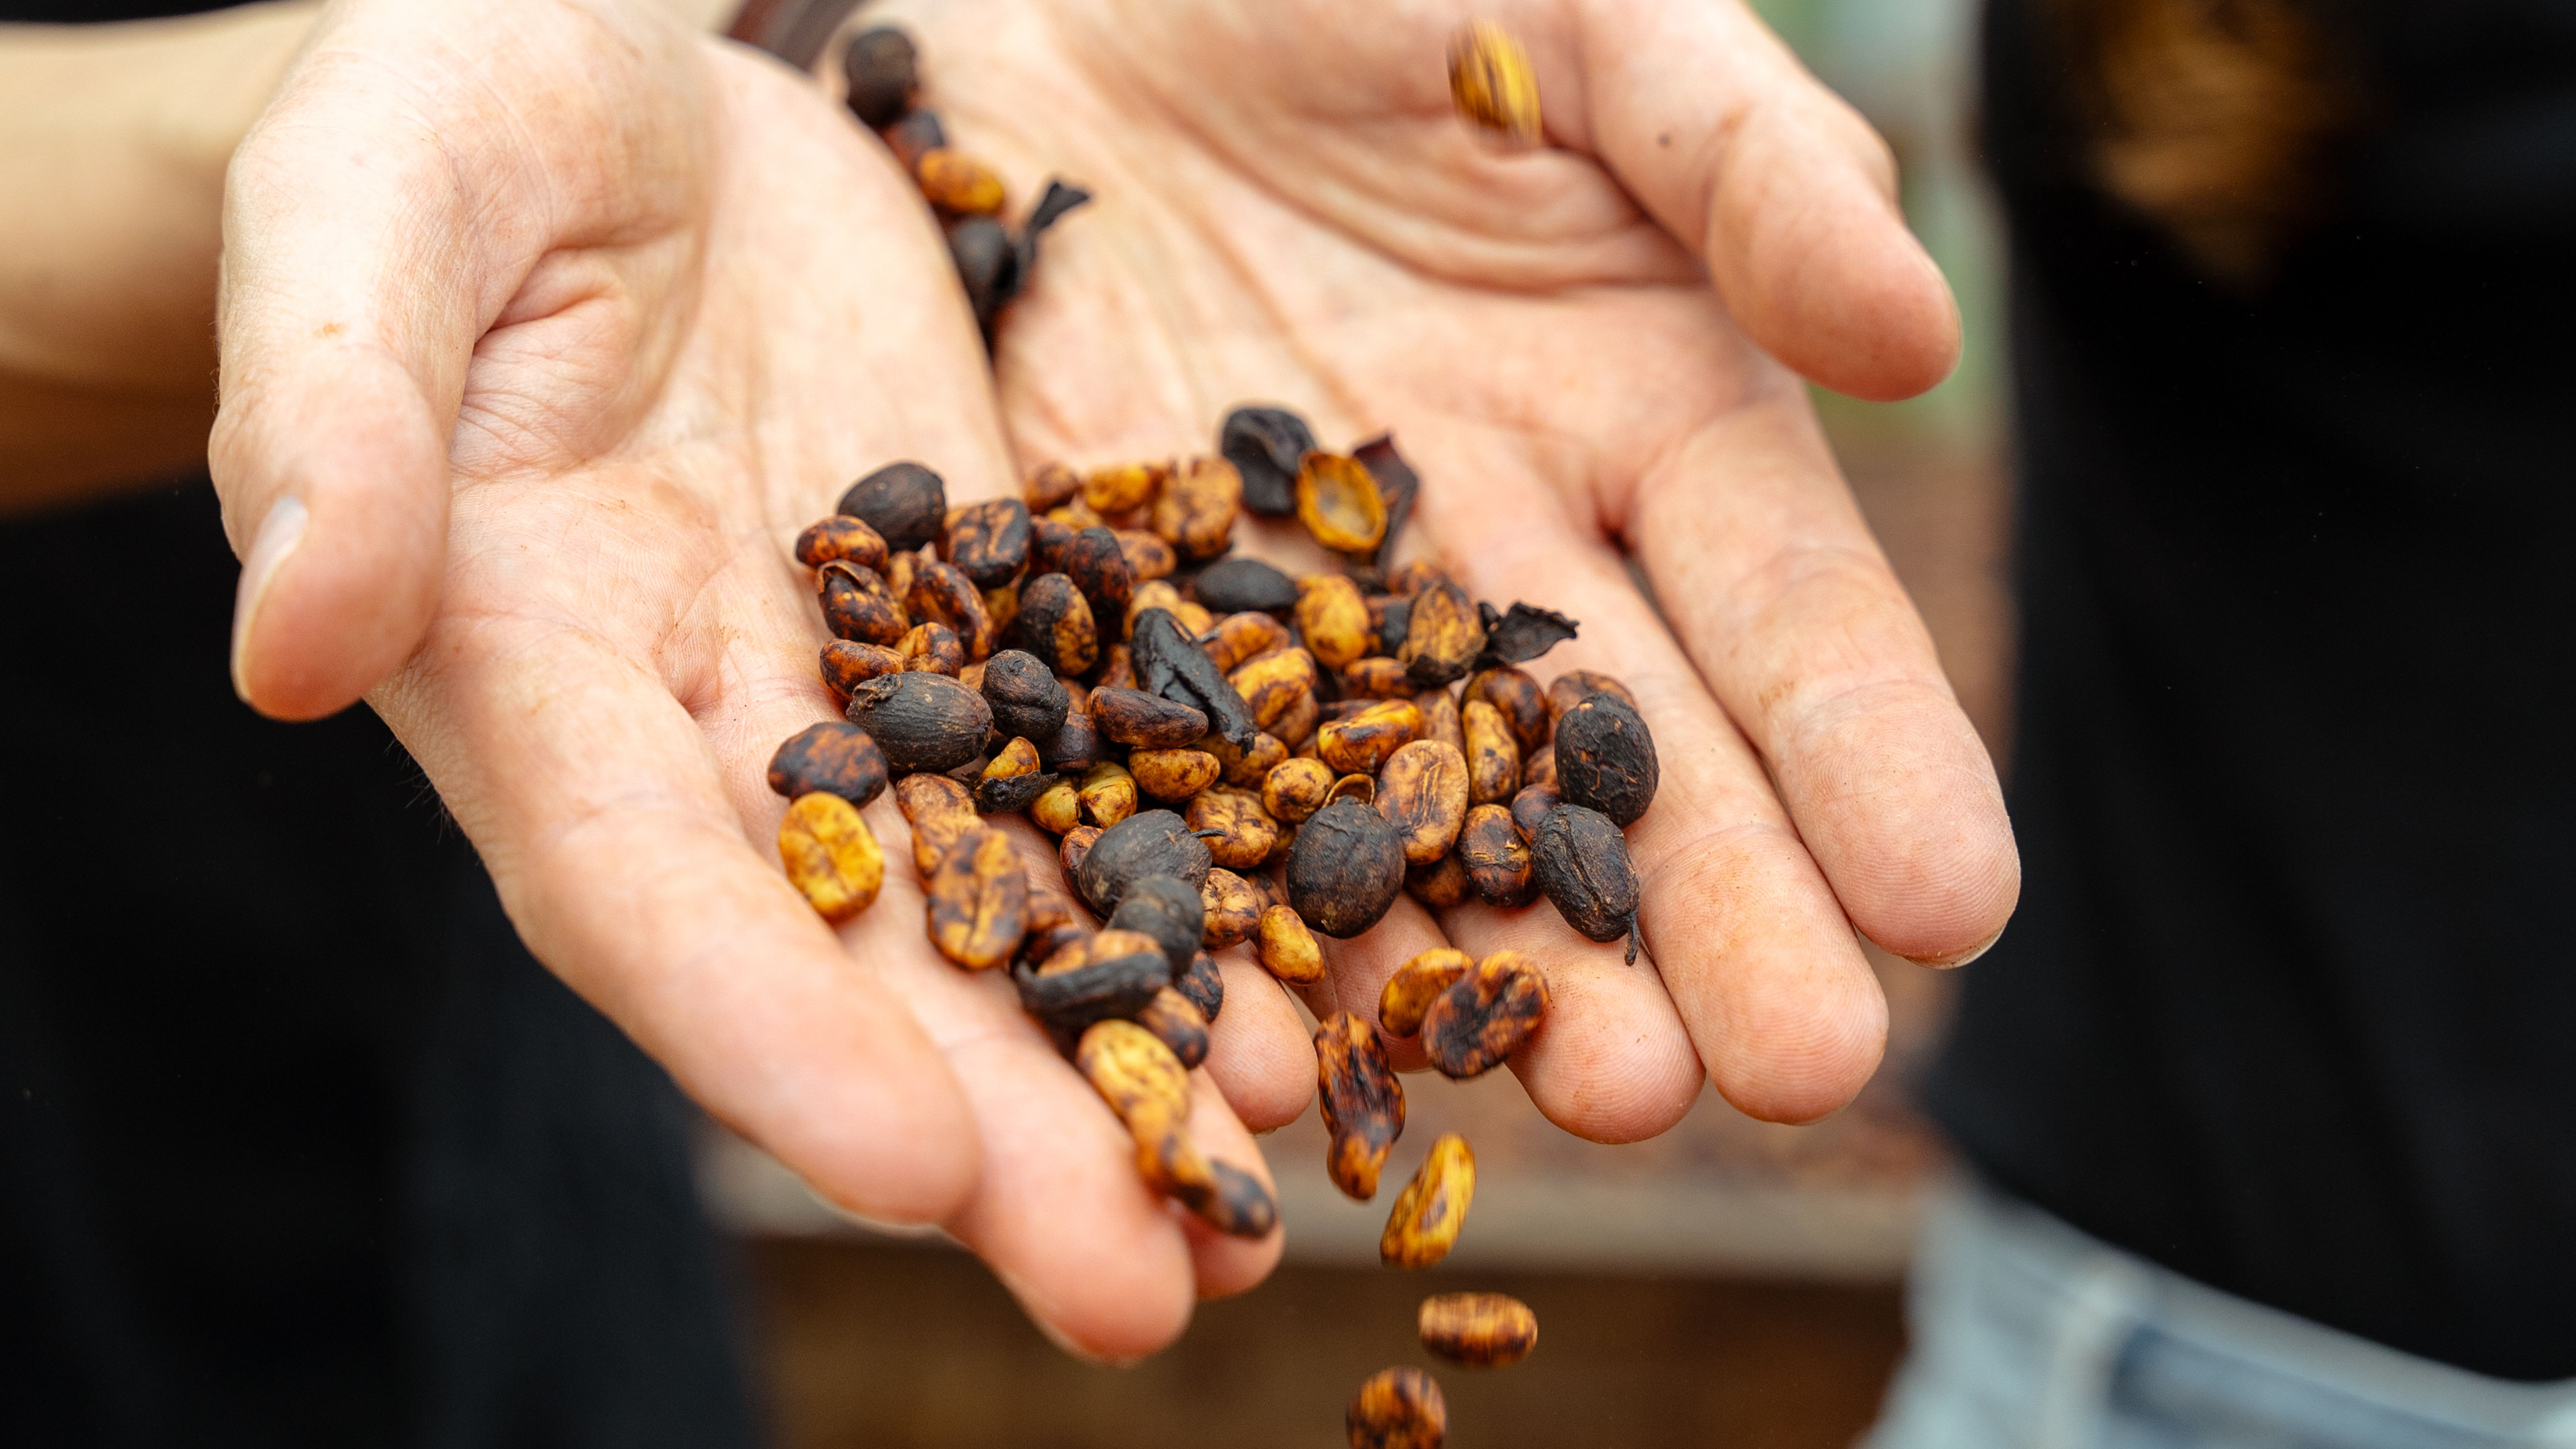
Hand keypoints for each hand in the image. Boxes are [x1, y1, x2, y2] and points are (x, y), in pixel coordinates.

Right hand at [214, 0, 1306, 1357]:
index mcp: (530, 657)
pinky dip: (1214, 877)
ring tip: (1263, 1203)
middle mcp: (713, 722)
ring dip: (1133, 1061)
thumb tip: (291, 643)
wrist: (617, 92)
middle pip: (852, 960)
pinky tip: (1327, 988)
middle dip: (993, 1131)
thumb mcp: (370, 210)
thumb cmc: (445, 117)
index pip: (633, 879)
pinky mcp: (1009, 597)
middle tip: (1145, 1287)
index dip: (757, 1031)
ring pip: (1009, 902)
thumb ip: (337, 417)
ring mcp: (874, 675)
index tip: (902, 1168)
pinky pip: (1120, 759)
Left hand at [867, 0, 2019, 1130]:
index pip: (1787, 617)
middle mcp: (1497, 566)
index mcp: (1649, 426)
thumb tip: (1915, 330)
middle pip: (1622, 770)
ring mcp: (1307, 620)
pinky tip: (1285, 1035)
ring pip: (1418, 824)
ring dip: (1498, 965)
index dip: (1872, 755)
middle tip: (1788, 1070)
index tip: (1954, 907)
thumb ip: (1747, 162)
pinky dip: (1230, 909)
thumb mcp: (1591, 28)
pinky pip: (1181, 790)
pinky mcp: (1118, 629)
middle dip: (1715, 922)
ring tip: (1584, 1098)